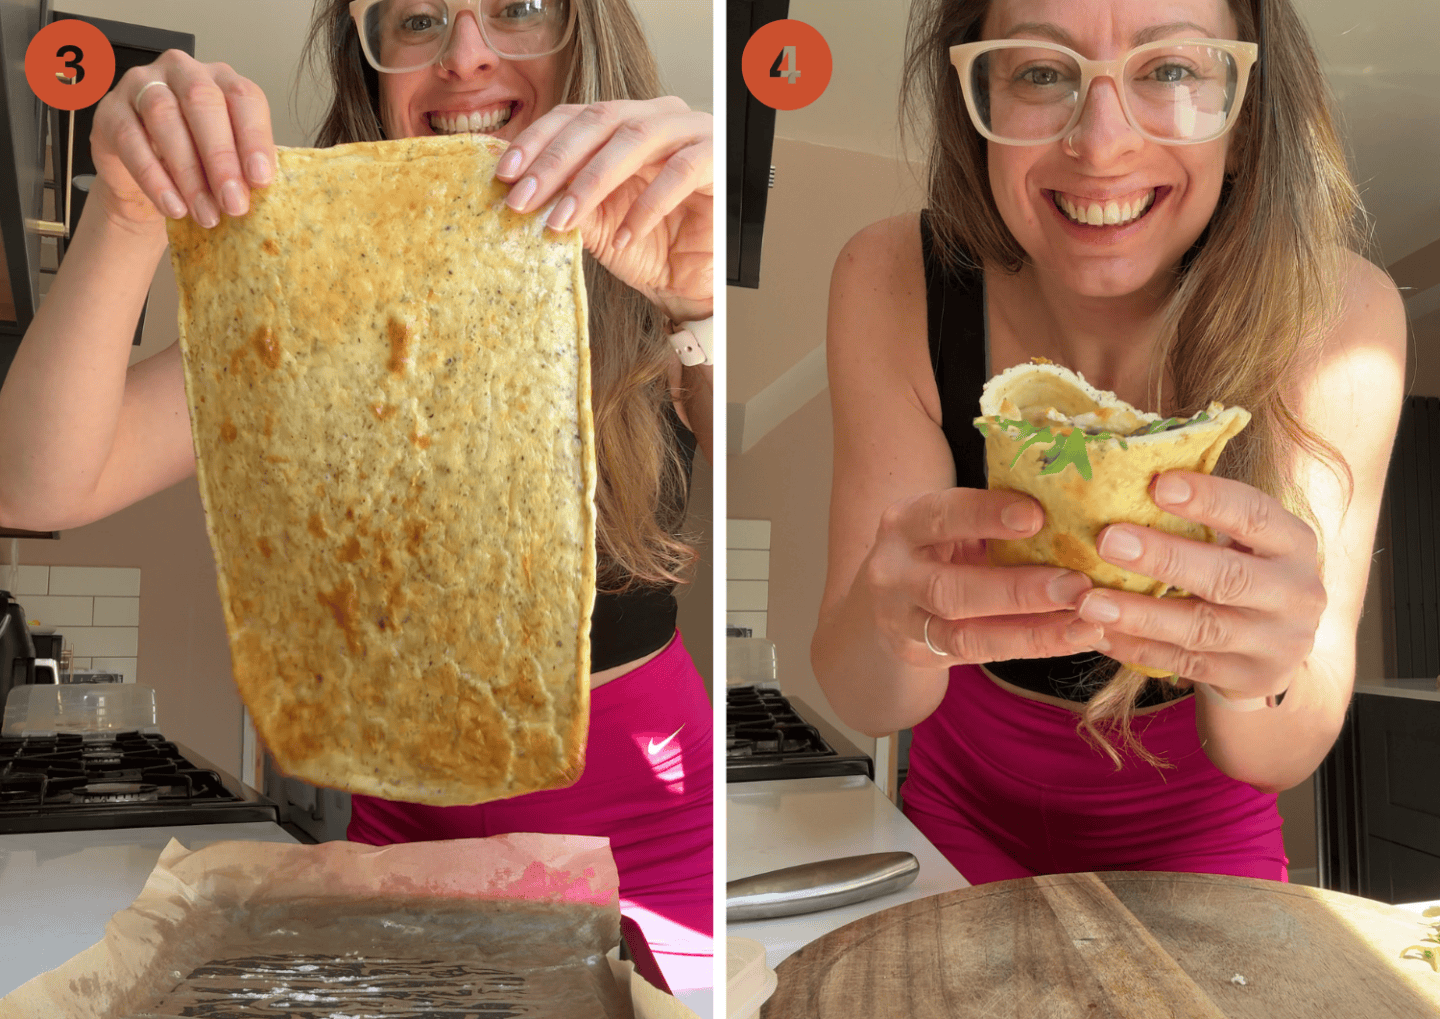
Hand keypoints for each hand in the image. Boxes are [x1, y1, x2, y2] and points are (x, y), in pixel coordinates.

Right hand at [89, 50, 275, 234]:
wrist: (148, 183)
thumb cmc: (198, 165)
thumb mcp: (228, 162)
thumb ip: (244, 166)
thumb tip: (260, 188)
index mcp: (221, 78)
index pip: (243, 97)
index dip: (254, 138)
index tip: (261, 179)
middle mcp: (182, 71)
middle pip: (202, 101)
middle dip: (221, 157)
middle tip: (234, 203)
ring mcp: (141, 84)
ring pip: (164, 117)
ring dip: (188, 173)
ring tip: (206, 213)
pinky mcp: (111, 110)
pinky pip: (131, 140)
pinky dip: (154, 179)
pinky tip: (173, 206)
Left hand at [495, 97, 712, 321]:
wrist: (695, 282)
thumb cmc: (649, 246)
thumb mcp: (595, 223)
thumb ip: (563, 200)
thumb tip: (515, 191)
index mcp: (624, 122)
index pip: (573, 115)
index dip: (536, 140)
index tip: (504, 173)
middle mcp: (657, 116)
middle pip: (599, 120)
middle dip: (555, 162)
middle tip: (523, 199)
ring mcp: (691, 132)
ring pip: (635, 139)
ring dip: (593, 181)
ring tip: (564, 220)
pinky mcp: (717, 159)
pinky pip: (679, 173)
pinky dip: (647, 206)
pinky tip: (625, 236)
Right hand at [861, 487, 1101, 665]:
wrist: (887, 597)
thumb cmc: (939, 546)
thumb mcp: (952, 523)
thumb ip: (992, 519)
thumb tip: (1072, 510)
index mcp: (904, 524)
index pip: (942, 517)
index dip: (986, 515)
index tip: (1037, 516)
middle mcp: (893, 573)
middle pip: (949, 590)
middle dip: (1017, 590)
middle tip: (1075, 585)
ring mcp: (902, 620)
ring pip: (965, 636)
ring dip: (1032, 632)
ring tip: (1086, 624)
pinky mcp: (920, 653)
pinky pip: (980, 655)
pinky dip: (1031, 646)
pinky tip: (1073, 638)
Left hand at [1075, 471, 1325, 699]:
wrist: (1278, 649)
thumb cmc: (1242, 571)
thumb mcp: (1242, 541)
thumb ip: (1201, 517)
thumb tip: (1124, 478)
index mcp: (1292, 542)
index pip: (1256, 514)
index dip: (1209, 499)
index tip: (1158, 485)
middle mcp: (1295, 592)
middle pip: (1227, 576)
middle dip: (1164, 558)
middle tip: (1107, 541)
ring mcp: (1276, 642)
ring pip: (1202, 629)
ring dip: (1141, 615)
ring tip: (1089, 603)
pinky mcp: (1248, 678)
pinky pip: (1183, 663)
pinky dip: (1136, 648)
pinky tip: (1097, 634)